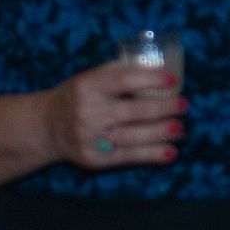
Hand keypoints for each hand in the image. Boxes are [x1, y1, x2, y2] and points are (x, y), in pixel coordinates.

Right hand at [40, 60, 185, 168]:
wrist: (46, 127)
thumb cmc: (78, 96)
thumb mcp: (90, 78)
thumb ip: (119, 74)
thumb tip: (161, 71)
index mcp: (88, 86)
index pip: (123, 80)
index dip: (151, 80)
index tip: (173, 80)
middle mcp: (88, 112)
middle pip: (134, 111)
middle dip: (164, 108)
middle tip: (183, 105)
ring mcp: (90, 138)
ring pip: (133, 136)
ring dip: (161, 132)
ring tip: (180, 128)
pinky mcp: (94, 158)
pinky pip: (128, 157)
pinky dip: (152, 154)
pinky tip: (170, 152)